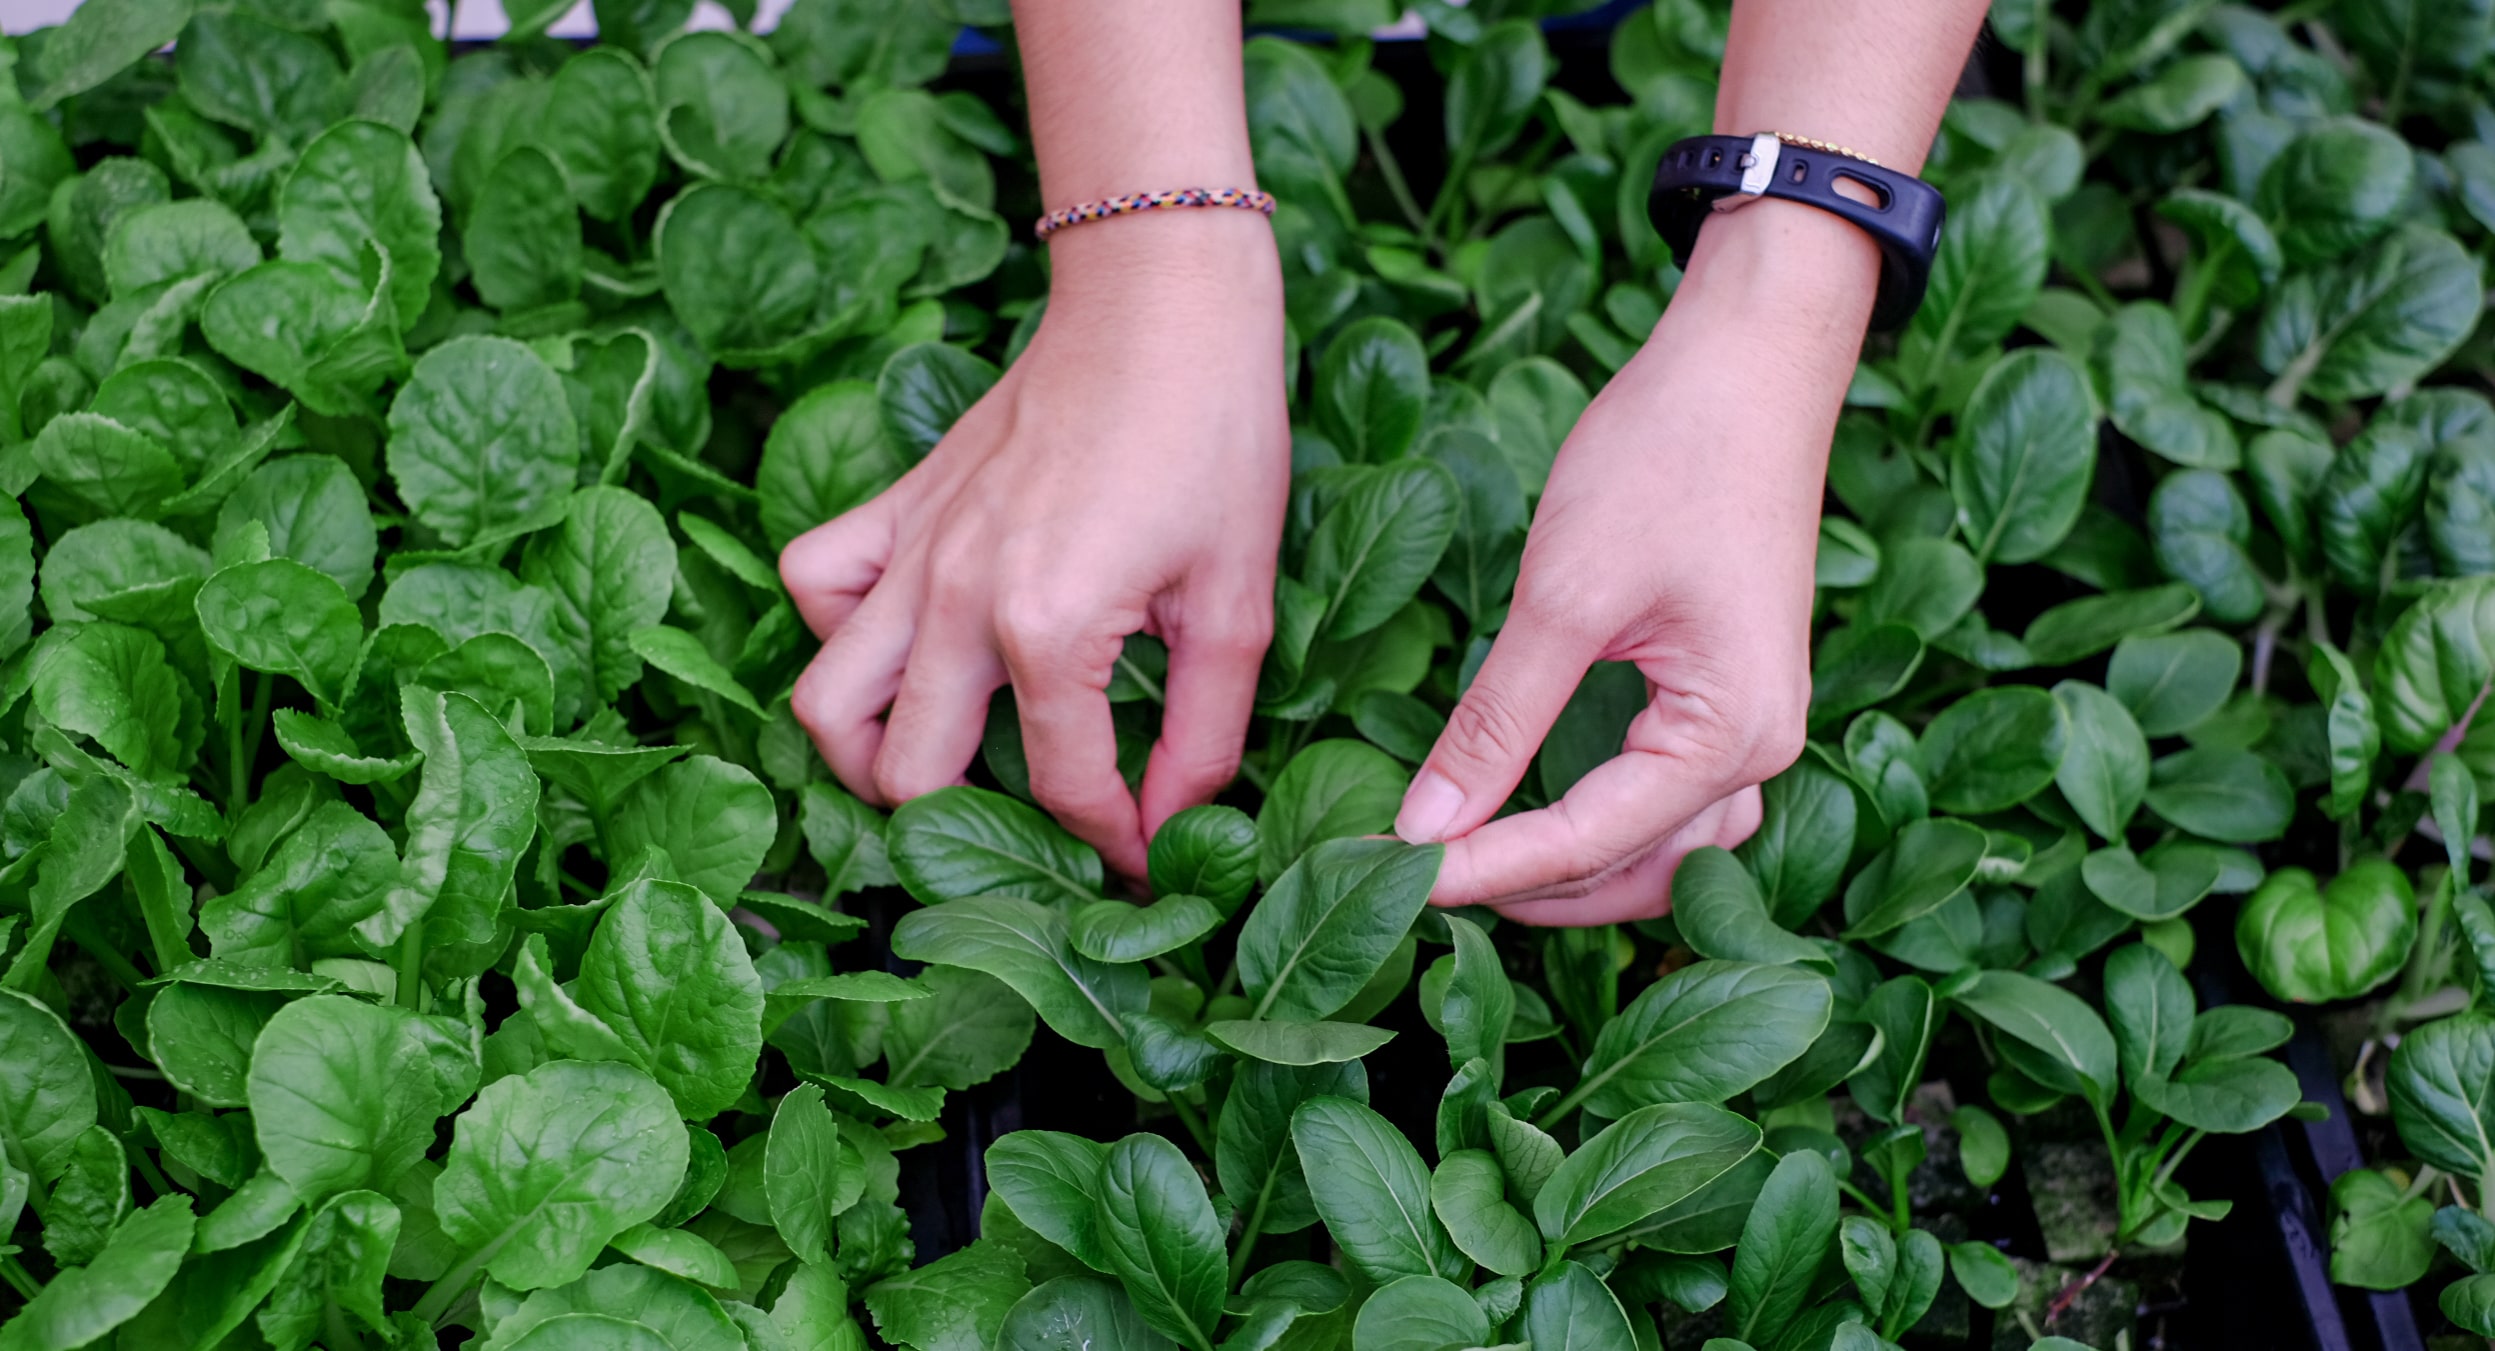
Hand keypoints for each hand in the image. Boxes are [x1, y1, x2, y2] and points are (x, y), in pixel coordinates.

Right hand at [781, 215, 1287, 878]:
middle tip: (1031, 825)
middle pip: (904, 774)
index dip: (1112, 846)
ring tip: (943, 760)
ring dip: (870, 753)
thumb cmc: (1215, 438)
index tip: (1146, 860)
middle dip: (966, 827)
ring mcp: (912, 550)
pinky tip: (909, 640)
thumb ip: (1204, 733)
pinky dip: (840, 629)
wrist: (1163, 304)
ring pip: (824, 701)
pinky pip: (813, 580)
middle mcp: (954, 598)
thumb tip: (1178, 828)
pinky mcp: (897, 504)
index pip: (1059, 789)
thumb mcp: (1238, 604)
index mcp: (1047, 627)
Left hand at [1393, 204, 1873, 923]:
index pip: (1586, 841)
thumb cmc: (1668, 458)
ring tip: (1465, 864)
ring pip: (1659, 853)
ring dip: (1568, 872)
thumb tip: (1422, 826)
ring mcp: (1755, 730)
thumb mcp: (1563, 597)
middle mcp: (1761, 753)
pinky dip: (1603, 828)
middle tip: (1411, 882)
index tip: (1390, 879)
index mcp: (1730, 737)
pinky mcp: (1732, 700)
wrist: (1748, 364)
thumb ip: (1495, 723)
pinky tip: (1531, 816)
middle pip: (1631, 870)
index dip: (1480, 868)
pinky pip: (1671, 805)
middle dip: (1525, 887)